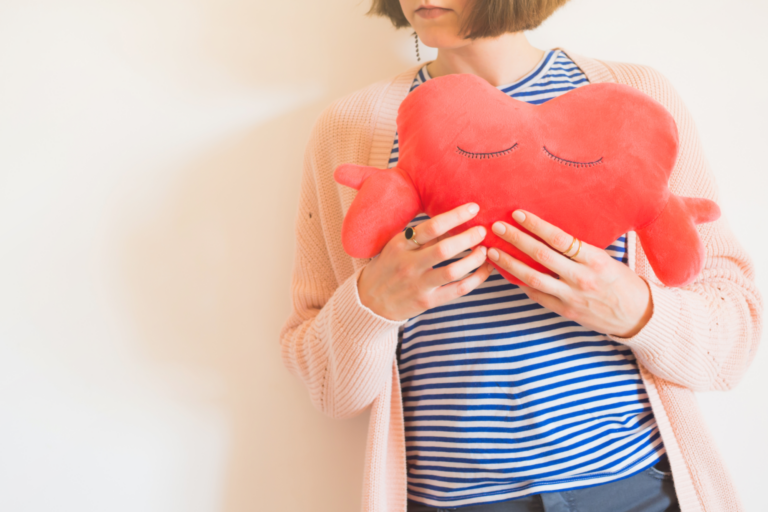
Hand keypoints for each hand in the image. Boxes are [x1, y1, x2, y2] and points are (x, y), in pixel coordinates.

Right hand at [357, 203, 493, 321]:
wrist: (369, 301)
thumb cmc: (388, 268)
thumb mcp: (397, 247)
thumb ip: (422, 237)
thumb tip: (453, 221)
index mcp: (400, 245)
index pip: (431, 227)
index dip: (455, 216)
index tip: (473, 208)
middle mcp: (408, 264)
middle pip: (444, 249)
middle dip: (469, 237)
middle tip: (483, 231)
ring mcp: (418, 284)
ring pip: (453, 271)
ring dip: (474, 259)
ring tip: (485, 251)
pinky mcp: (427, 302)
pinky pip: (457, 290)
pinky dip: (476, 279)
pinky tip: (485, 270)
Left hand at [487, 210, 652, 337]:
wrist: (638, 316)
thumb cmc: (622, 282)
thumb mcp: (606, 259)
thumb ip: (579, 250)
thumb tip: (549, 233)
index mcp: (595, 259)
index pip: (559, 238)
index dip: (536, 225)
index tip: (518, 214)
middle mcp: (581, 277)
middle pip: (541, 256)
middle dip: (516, 240)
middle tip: (497, 228)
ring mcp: (571, 296)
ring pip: (532, 278)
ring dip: (509, 264)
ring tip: (492, 252)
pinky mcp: (565, 311)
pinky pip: (537, 296)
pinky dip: (520, 284)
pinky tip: (507, 273)